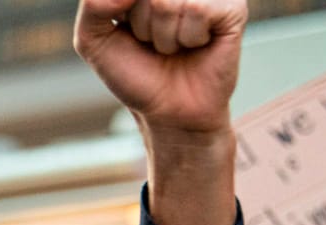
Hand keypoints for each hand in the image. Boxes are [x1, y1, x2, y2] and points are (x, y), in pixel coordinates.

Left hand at [76, 0, 246, 133]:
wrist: (170, 113)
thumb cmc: (136, 74)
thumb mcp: (94, 40)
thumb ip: (92, 6)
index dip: (124, 14)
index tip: (132, 35)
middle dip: (141, 26)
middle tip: (154, 43)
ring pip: (168, 2)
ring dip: (164, 37)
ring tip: (174, 47)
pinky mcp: (233, 8)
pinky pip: (198, 10)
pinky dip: (189, 38)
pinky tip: (196, 45)